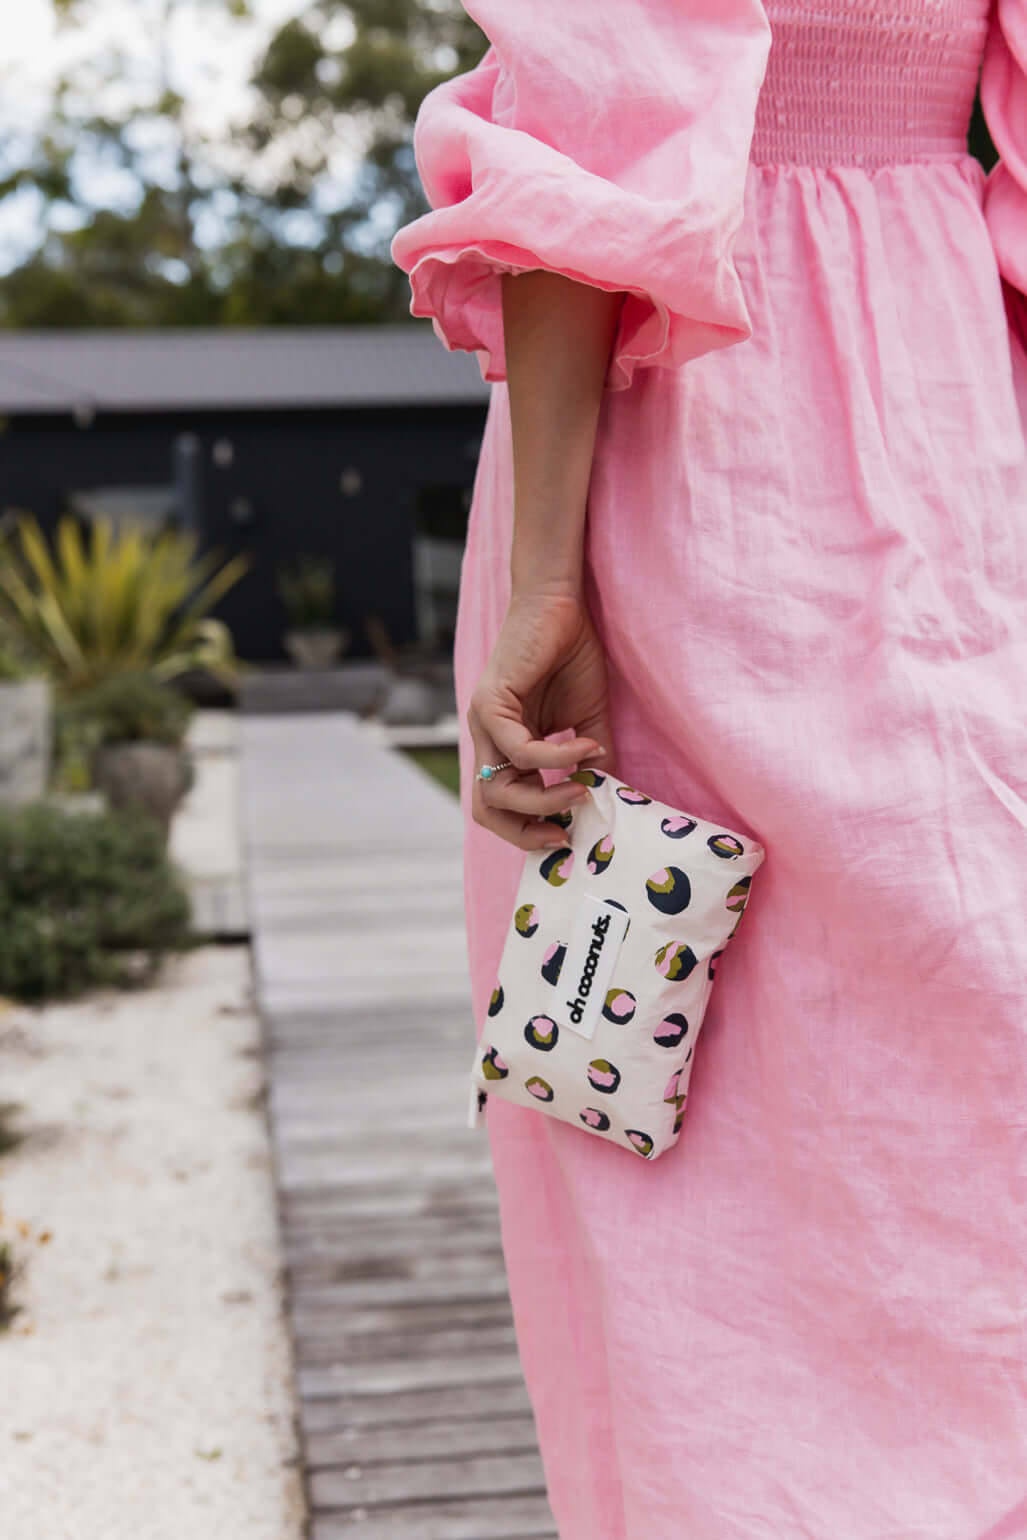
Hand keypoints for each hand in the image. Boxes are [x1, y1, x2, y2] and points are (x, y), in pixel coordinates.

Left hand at [467, 585, 613, 850]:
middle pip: (486, 809)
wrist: (559, 606)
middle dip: (524, 831)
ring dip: (545, 798)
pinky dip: (556, 758)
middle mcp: (487, 741)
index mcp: (506, 750)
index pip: (501, 807)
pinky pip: (519, 749)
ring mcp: (484, 724)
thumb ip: (591, 761)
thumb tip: (608, 801)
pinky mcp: (489, 704)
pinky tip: (585, 748)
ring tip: (584, 789)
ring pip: (498, 787)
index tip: (567, 837)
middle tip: (564, 833)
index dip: (529, 830)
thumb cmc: (570, 656)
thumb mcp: (588, 721)